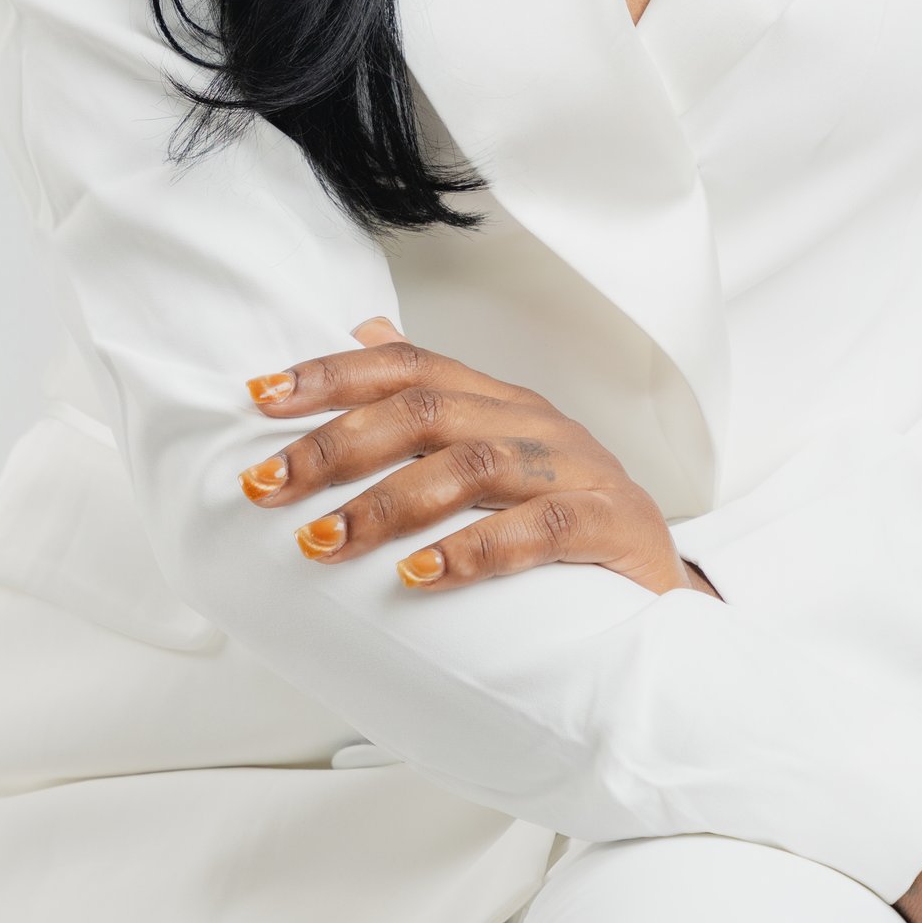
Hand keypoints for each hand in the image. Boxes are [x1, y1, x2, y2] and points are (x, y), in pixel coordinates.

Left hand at [239, 318, 696, 594]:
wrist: (663, 593)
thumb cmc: (564, 521)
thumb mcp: (494, 455)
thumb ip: (431, 400)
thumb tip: (360, 329)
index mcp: (498, 401)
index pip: (406, 365)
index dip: (330, 375)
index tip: (258, 398)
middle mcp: (535, 423)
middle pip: (426, 410)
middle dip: (334, 446)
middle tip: (265, 487)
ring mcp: (578, 470)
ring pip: (473, 465)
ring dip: (387, 504)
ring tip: (324, 541)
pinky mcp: (613, 525)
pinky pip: (541, 528)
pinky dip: (476, 550)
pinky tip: (420, 576)